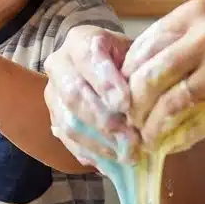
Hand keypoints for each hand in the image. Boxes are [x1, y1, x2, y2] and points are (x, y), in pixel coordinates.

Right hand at [42, 25, 139, 166]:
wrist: (109, 67)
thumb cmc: (129, 59)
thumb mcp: (138, 53)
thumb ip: (142, 66)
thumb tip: (152, 92)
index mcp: (81, 40)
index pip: (89, 58)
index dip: (106, 82)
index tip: (126, 104)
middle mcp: (59, 64)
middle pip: (74, 94)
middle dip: (104, 119)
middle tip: (131, 139)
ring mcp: (52, 93)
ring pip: (68, 121)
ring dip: (99, 142)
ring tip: (127, 155)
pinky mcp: (53, 117)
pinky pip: (67, 140)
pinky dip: (90, 153)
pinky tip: (112, 163)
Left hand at [122, 0, 204, 144]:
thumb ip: (188, 38)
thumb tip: (146, 70)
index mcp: (197, 12)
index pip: (143, 46)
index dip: (127, 75)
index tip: (121, 94)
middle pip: (148, 75)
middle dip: (132, 104)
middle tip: (127, 122)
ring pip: (169, 102)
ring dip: (152, 126)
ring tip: (146, 139)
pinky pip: (199, 121)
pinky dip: (181, 136)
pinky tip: (174, 144)